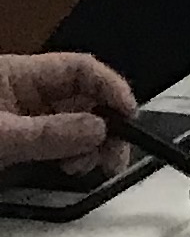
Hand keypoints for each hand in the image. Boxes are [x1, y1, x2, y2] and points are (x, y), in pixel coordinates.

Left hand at [0, 51, 132, 176]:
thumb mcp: (1, 136)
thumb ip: (48, 133)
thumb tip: (98, 129)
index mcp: (18, 76)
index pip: (79, 69)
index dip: (110, 87)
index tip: (129, 114)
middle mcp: (25, 95)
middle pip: (83, 99)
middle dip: (106, 124)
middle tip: (117, 151)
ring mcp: (22, 122)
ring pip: (75, 126)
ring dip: (91, 145)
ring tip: (88, 164)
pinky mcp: (18, 149)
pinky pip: (58, 147)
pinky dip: (73, 157)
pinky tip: (73, 167)